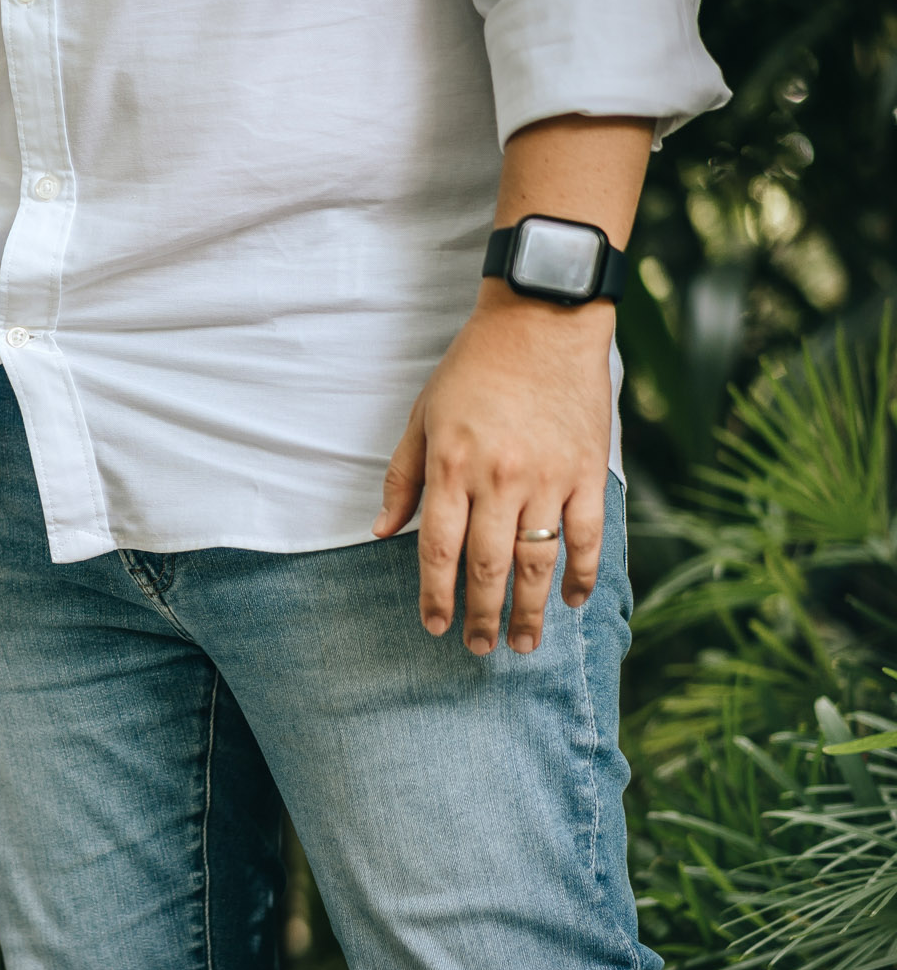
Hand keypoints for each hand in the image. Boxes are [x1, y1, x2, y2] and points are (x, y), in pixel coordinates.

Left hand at [372, 282, 614, 654]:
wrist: (543, 321)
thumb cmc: (474, 368)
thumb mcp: (422, 416)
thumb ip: (402, 477)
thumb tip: (380, 532)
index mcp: (452, 467)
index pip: (437, 550)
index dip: (434, 595)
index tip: (433, 626)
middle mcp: (499, 479)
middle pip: (488, 567)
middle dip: (482, 616)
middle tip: (479, 649)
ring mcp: (548, 478)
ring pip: (538, 561)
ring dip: (530, 610)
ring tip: (523, 643)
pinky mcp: (589, 471)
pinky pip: (587, 536)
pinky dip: (581, 573)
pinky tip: (570, 599)